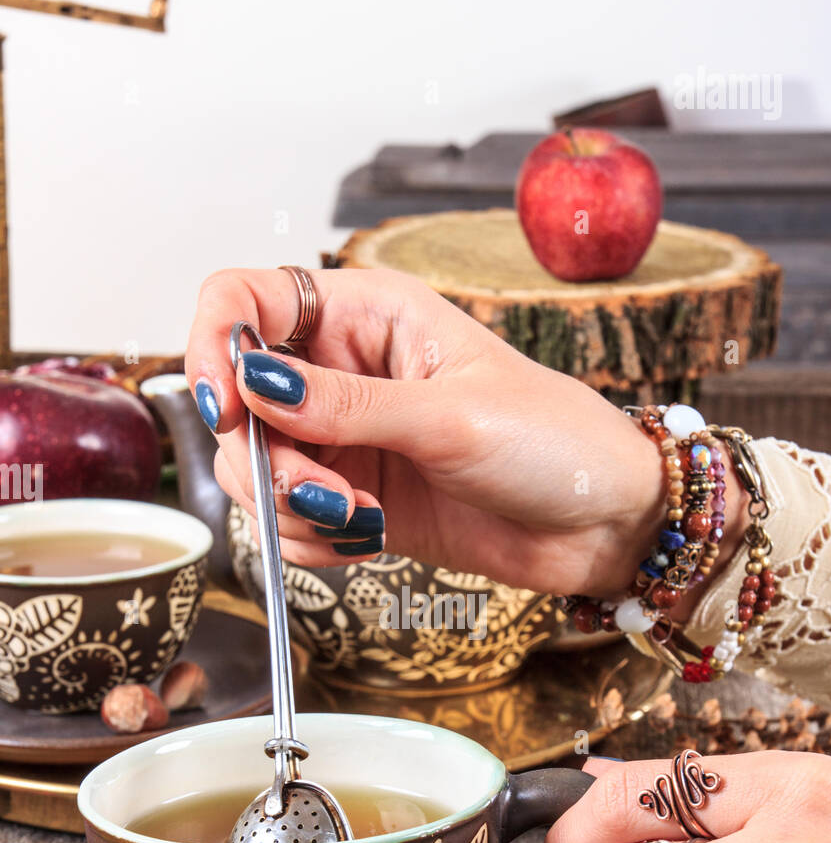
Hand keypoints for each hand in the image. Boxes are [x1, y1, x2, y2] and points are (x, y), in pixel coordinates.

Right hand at [186, 266, 744, 595]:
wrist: (603, 524)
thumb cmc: (555, 442)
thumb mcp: (450, 417)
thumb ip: (347, 406)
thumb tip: (253, 382)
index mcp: (367, 314)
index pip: (246, 300)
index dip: (216, 346)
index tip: (226, 407)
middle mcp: (344, 371)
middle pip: (239, 401)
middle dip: (263, 457)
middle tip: (322, 494)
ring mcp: (346, 438)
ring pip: (256, 467)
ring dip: (287, 507)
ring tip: (357, 521)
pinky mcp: (355, 498)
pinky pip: (290, 520)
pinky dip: (309, 540)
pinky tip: (363, 542)